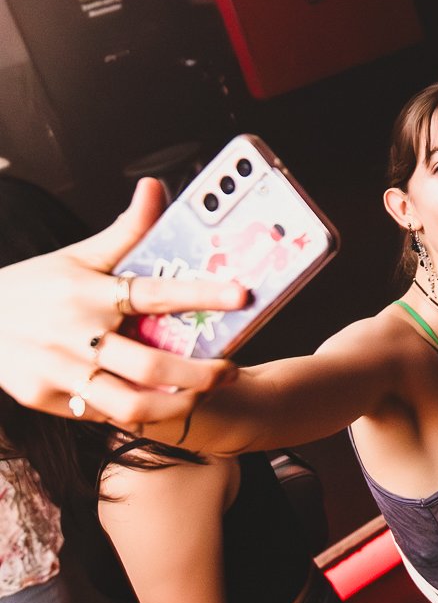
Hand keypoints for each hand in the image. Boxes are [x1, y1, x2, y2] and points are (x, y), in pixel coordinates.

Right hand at [0, 178, 247, 426]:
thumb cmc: (32, 288)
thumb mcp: (76, 256)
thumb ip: (125, 231)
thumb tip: (156, 188)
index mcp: (88, 292)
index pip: (155, 292)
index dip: (202, 294)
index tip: (241, 295)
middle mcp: (75, 334)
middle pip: (153, 363)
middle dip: (203, 373)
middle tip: (232, 370)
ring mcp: (59, 371)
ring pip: (131, 403)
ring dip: (177, 404)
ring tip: (201, 395)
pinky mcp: (47, 398)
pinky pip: (102, 414)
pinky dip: (136, 413)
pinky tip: (159, 404)